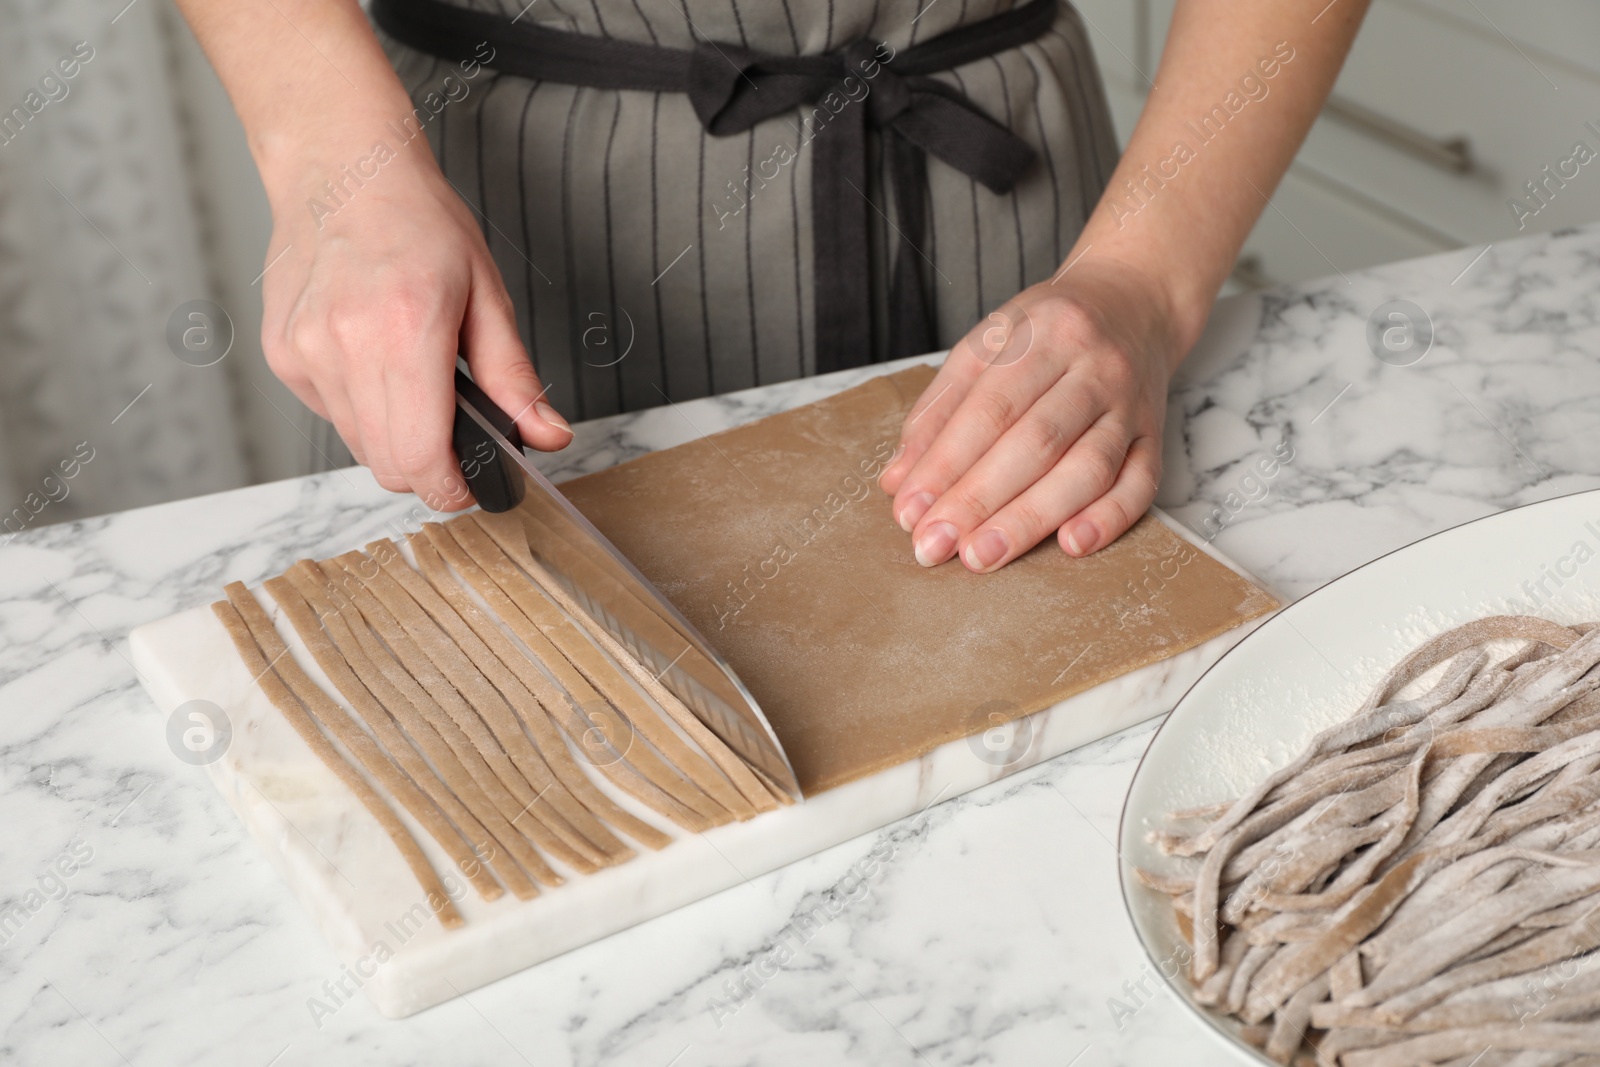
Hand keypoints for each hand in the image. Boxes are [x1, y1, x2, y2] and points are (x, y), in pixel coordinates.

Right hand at [258, 132, 570, 511]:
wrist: (342, 169)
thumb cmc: (418, 222)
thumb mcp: (487, 295)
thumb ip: (515, 378)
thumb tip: (548, 436)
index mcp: (405, 330)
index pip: (419, 457)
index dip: (451, 488)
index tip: (473, 484)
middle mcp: (344, 346)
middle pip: (389, 465)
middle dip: (430, 468)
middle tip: (457, 438)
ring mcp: (305, 353)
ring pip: (360, 447)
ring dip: (396, 437)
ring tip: (416, 382)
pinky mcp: (283, 356)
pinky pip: (333, 415)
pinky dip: (362, 408)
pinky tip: (375, 361)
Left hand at [878, 257, 1182, 570]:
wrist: (1135, 304)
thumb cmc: (1048, 331)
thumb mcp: (988, 343)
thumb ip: (941, 408)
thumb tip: (900, 479)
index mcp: (1044, 333)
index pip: (989, 408)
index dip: (946, 463)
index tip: (911, 510)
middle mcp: (1094, 367)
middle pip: (1036, 442)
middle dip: (979, 500)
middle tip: (936, 544)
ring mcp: (1131, 404)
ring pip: (1087, 468)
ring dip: (1032, 519)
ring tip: (982, 555)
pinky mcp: (1156, 437)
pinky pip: (1140, 484)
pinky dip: (1108, 519)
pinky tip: (1071, 545)